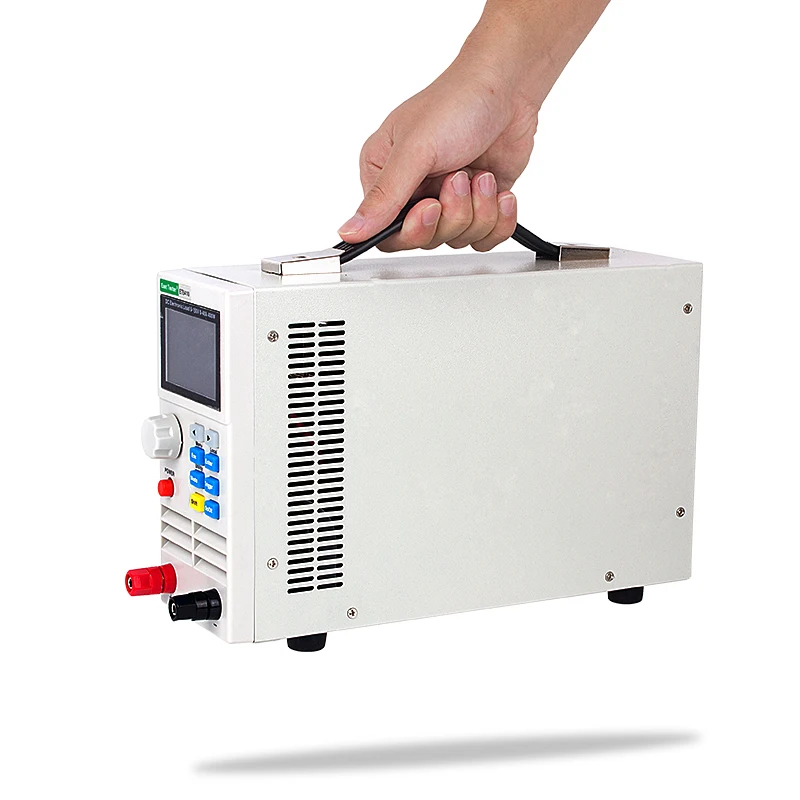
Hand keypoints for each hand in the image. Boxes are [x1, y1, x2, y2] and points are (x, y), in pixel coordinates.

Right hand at [338, 52, 538, 251]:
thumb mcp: (414, 150)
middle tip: (459, 177)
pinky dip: (499, 219)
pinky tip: (498, 191)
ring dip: (478, 210)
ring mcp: (447, 200)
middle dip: (452, 214)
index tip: (431, 207)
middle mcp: (413, 192)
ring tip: (481, 175)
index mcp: (384, 176)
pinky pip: (486, 238)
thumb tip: (349, 230)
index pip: (387, 233)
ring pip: (458, 239)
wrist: (509, 86)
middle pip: (425, 239)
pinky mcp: (478, 205)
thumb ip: (384, 196)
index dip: (412, 230)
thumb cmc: (457, 103)